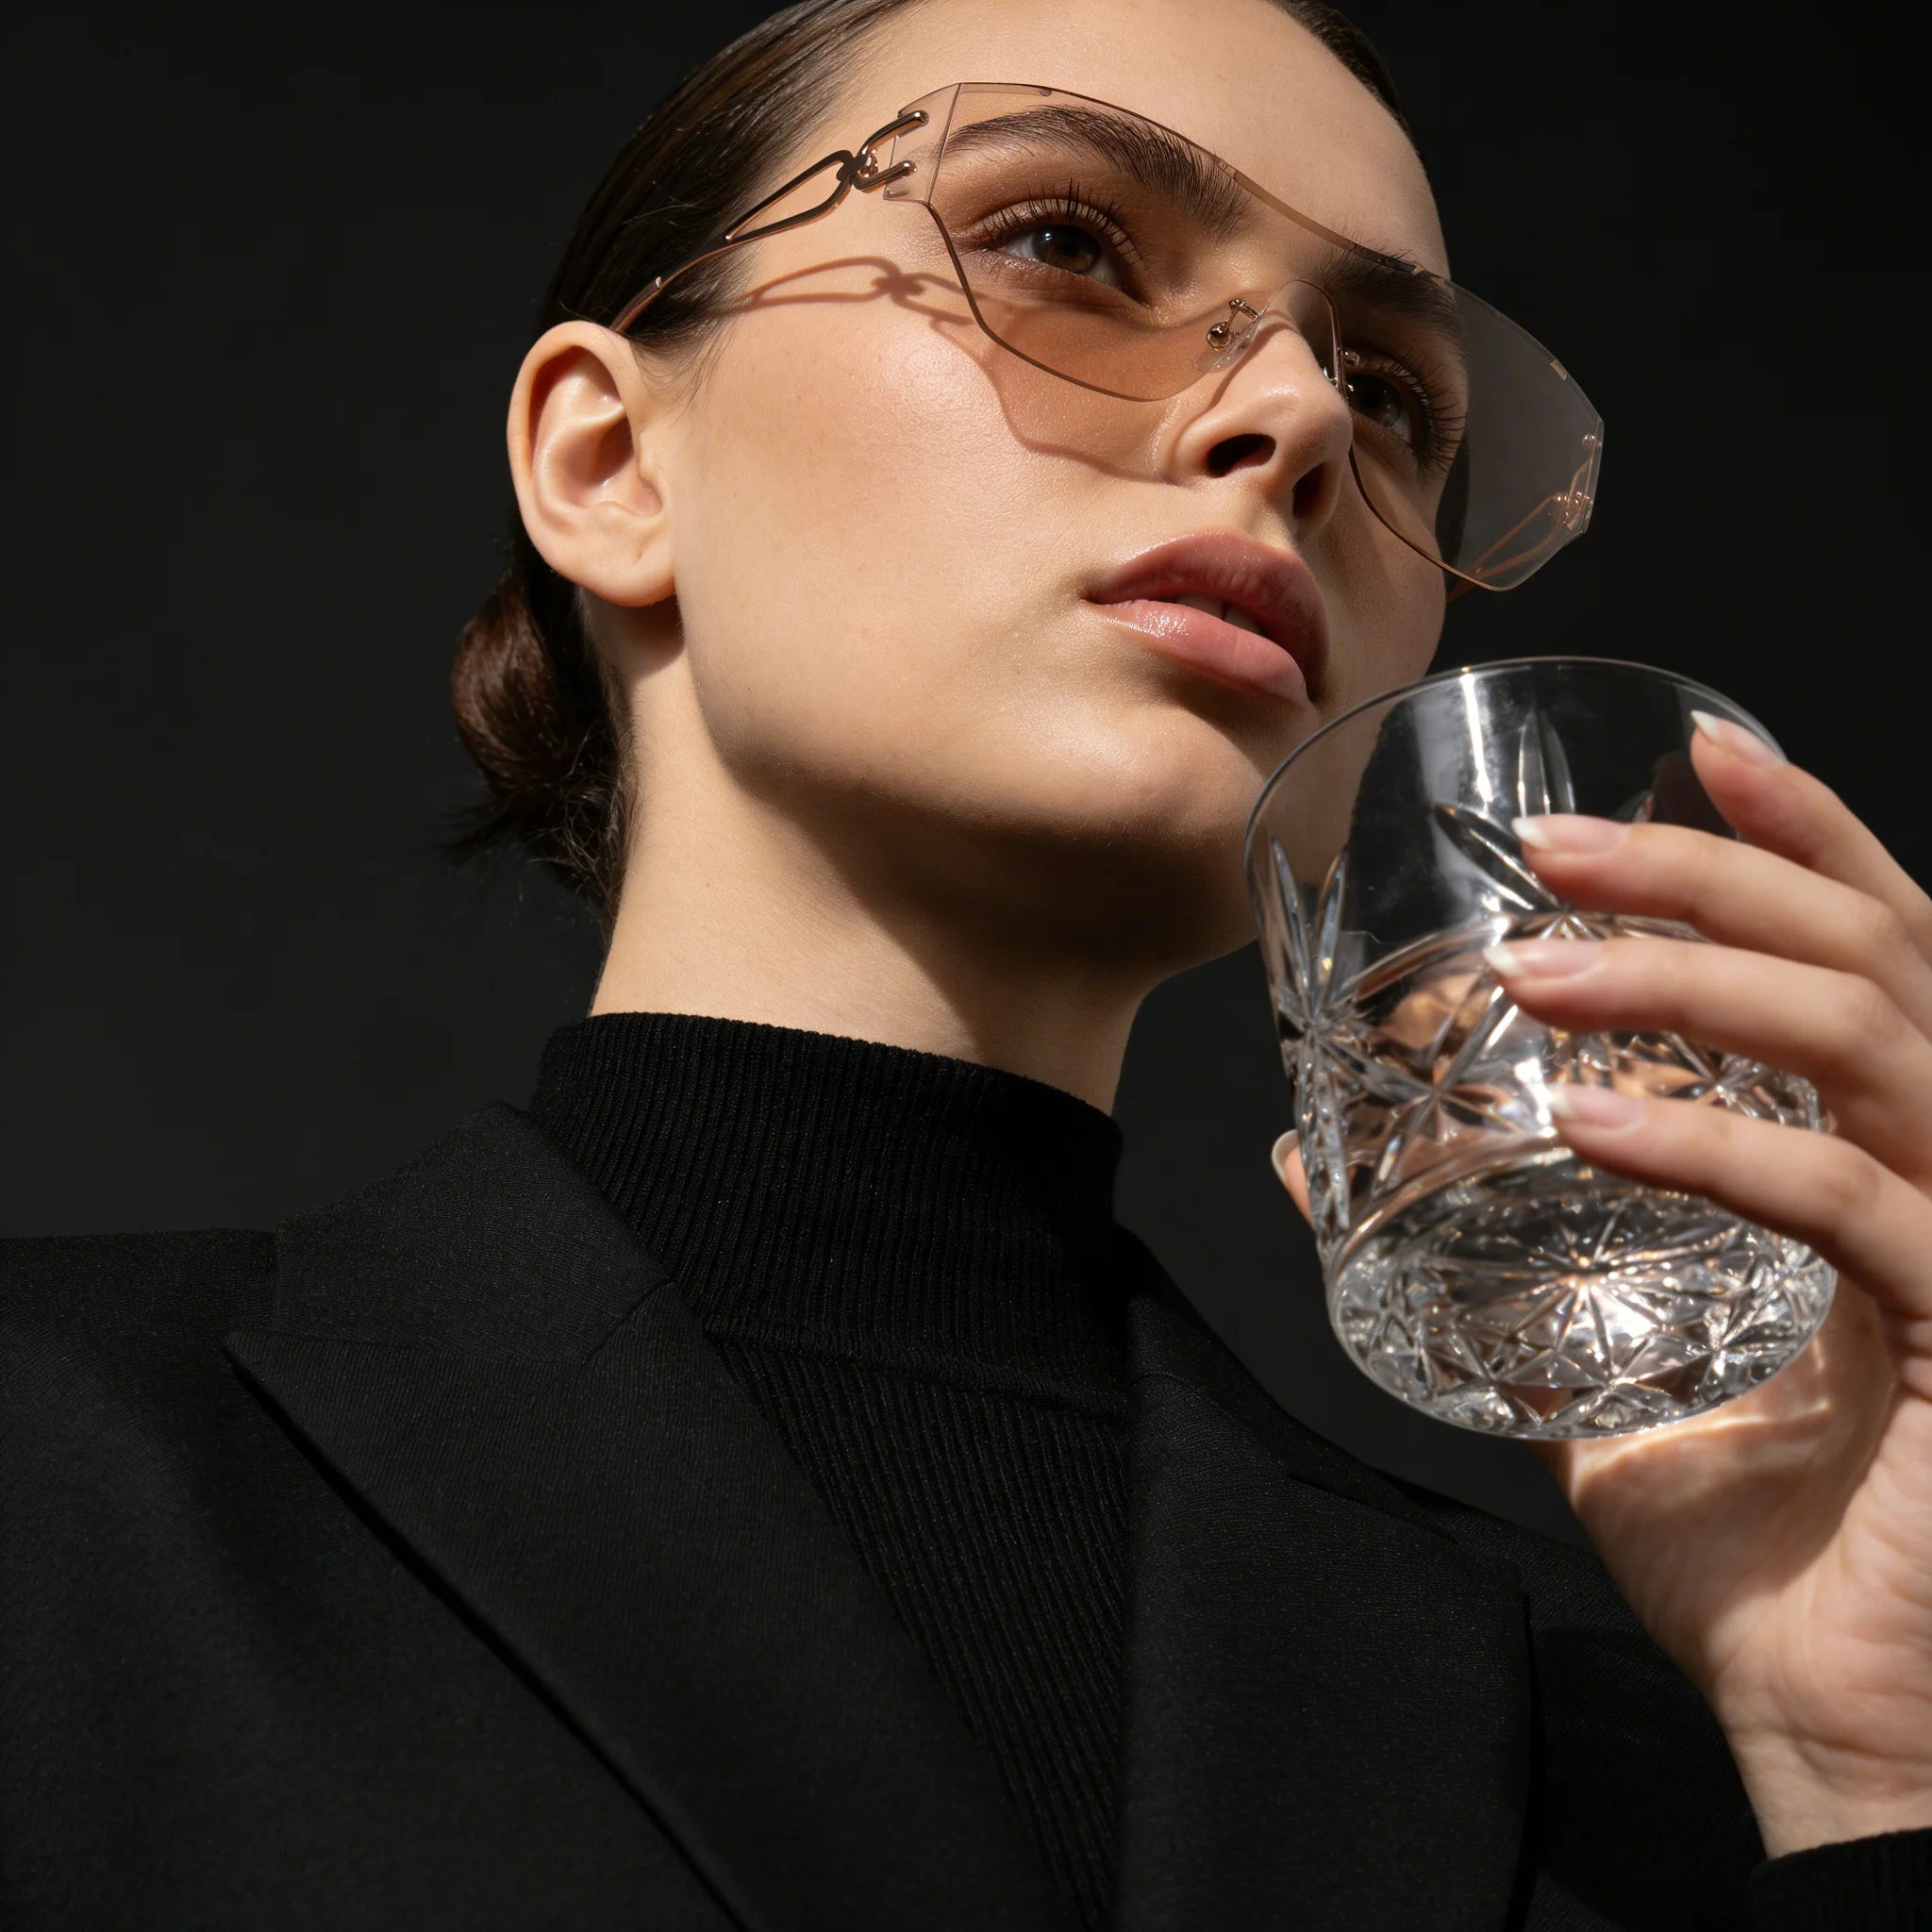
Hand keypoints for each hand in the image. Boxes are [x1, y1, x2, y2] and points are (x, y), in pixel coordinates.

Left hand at [1274, 714, 1931, 1855]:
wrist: (1839, 1731)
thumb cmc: (1759, 1562)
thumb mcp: (1608, 1371)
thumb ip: (1498, 1268)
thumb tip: (1322, 1172)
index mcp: (1895, 1170)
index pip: (1879, 961)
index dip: (1806, 843)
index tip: (1697, 754)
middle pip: (1880, 963)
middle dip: (1722, 882)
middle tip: (1566, 849)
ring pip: (1882, 1042)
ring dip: (1701, 982)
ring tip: (1542, 968)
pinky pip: (1855, 1204)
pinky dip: (1719, 1145)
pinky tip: (1591, 1121)